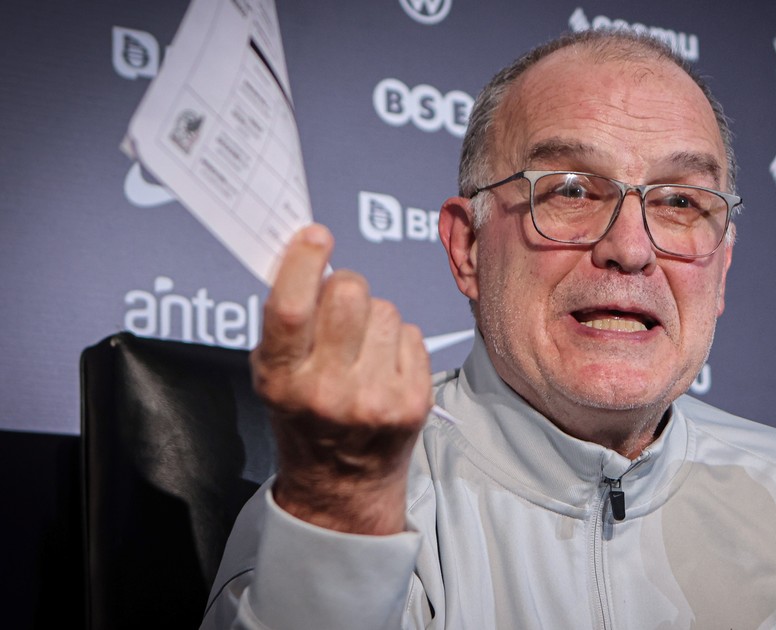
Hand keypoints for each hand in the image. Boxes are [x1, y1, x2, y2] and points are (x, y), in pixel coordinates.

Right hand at [251, 224, 431, 534]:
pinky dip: (398, 341)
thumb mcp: (275, 374)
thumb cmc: (304, 416)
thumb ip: (287, 322)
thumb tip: (307, 254)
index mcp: (283, 380)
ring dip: (373, 318)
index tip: (314, 235)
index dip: (303, 264)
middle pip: (349, 295)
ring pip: (385, 309)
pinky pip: (411, 332)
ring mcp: (376, 398)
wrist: (343, 484)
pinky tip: (384, 367)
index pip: (291, 310)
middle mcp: (328, 391)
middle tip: (340, 301)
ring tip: (361, 350)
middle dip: (345, 284)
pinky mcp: (413, 401)